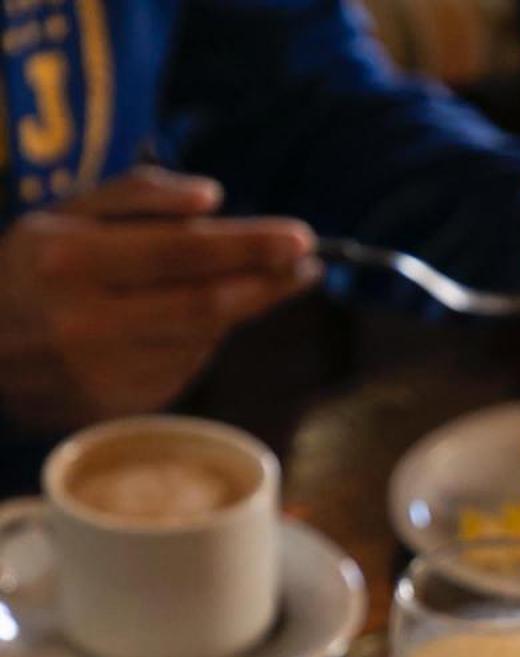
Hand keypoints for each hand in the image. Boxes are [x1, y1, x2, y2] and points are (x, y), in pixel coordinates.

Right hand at [0, 167, 318, 433]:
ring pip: (199, 342)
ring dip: (227, 313)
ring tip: (222, 288)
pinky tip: (179, 327)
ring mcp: (106, 376)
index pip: (183, 254)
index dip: (249, 249)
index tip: (301, 240)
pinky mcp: (118, 411)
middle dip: (265, 286)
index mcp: (74, 262)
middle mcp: (91, 324)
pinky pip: (182, 371)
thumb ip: (135, 197)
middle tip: (307, 268)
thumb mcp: (60, 215)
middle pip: (205, 306)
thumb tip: (212, 198)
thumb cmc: (24, 272)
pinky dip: (196, 345)